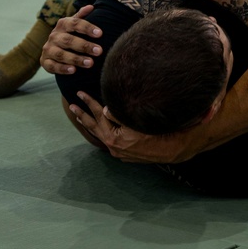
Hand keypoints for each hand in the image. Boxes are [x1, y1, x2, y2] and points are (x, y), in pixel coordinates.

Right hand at [41, 5, 102, 74]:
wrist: (52, 49)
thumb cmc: (70, 34)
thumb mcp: (75, 24)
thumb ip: (81, 16)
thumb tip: (91, 7)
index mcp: (63, 24)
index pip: (75, 23)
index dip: (87, 28)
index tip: (100, 33)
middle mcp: (54, 36)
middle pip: (68, 40)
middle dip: (84, 46)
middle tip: (99, 51)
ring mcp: (48, 49)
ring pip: (61, 54)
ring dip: (76, 59)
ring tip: (90, 63)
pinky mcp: (45, 61)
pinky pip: (52, 66)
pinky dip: (62, 68)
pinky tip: (73, 70)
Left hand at [70, 91, 194, 163]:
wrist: (174, 149)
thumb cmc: (160, 131)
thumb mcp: (139, 121)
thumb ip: (120, 115)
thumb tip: (105, 109)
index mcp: (116, 138)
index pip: (99, 117)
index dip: (90, 103)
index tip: (82, 94)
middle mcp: (114, 147)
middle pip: (95, 127)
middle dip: (84, 114)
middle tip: (73, 104)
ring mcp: (119, 152)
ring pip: (100, 135)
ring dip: (90, 124)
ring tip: (79, 116)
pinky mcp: (125, 154)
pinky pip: (108, 140)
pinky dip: (100, 131)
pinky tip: (99, 128)